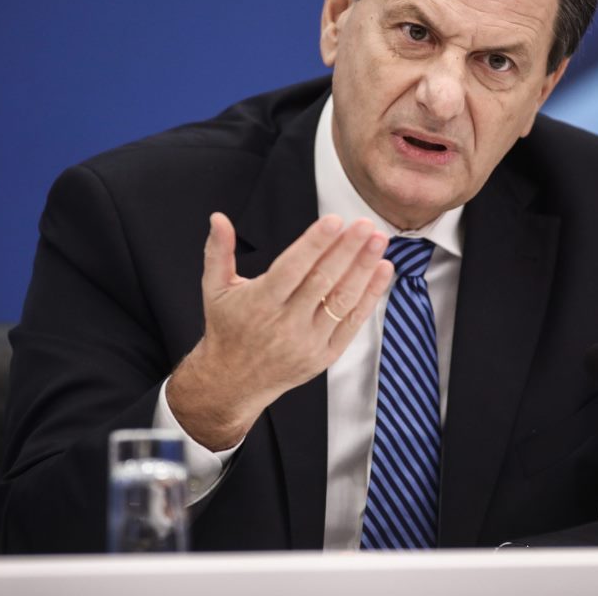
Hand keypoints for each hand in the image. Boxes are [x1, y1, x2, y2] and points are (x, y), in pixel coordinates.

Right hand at [167, 212, 393, 449]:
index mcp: (260, 302)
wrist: (233, 381)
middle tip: (365, 225)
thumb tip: (218, 217)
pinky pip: (352, 322)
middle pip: (323, 280)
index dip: (315, 244)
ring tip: (378, 241)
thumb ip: (219, 251)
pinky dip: (370, 296)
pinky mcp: (324, 355)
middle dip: (347, 250)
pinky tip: (382, 270)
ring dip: (364, 268)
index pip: (292, 268)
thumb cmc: (227, 328)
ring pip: (342, 300)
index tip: (336, 221)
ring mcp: (308, 341)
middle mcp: (286, 323)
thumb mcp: (214, 289)